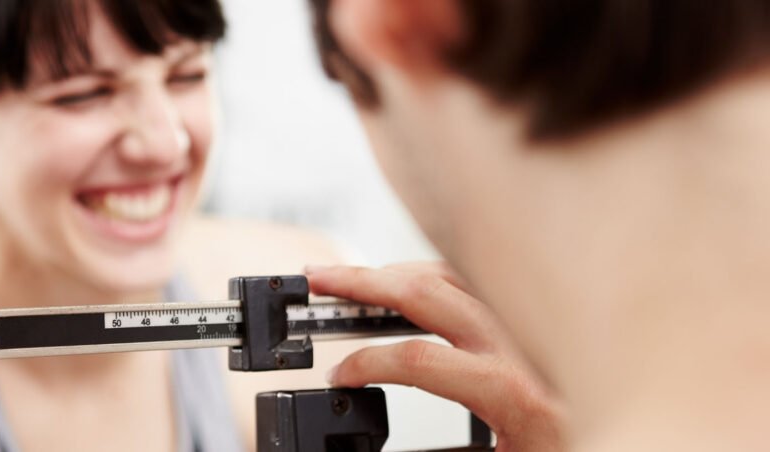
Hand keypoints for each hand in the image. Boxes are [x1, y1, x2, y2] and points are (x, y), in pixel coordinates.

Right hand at [306, 263, 565, 451]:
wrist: (638, 443)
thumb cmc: (574, 449)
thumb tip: (395, 447)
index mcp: (512, 391)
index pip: (418, 359)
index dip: (366, 363)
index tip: (338, 375)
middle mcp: (521, 346)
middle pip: (426, 293)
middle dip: (363, 282)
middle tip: (318, 279)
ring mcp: (530, 327)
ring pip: (452, 276)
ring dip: (396, 273)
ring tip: (356, 278)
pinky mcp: (537, 320)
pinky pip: (480, 282)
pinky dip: (435, 275)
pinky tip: (414, 283)